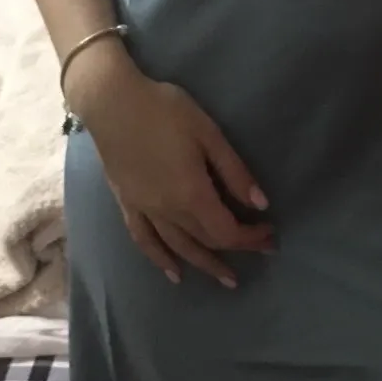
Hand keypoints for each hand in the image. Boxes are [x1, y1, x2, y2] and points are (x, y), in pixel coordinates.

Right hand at [78, 61, 271, 288]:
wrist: (111, 102)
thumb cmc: (165, 111)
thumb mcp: (208, 134)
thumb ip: (234, 172)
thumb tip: (260, 205)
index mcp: (191, 194)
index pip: (227, 231)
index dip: (250, 238)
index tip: (269, 234)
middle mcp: (168, 211)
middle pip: (207, 241)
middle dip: (236, 248)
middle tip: (261, 250)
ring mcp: (145, 211)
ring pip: (178, 248)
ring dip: (204, 265)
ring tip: (225, 278)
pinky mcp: (127, 204)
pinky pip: (145, 241)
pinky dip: (160, 260)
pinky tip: (173, 273)